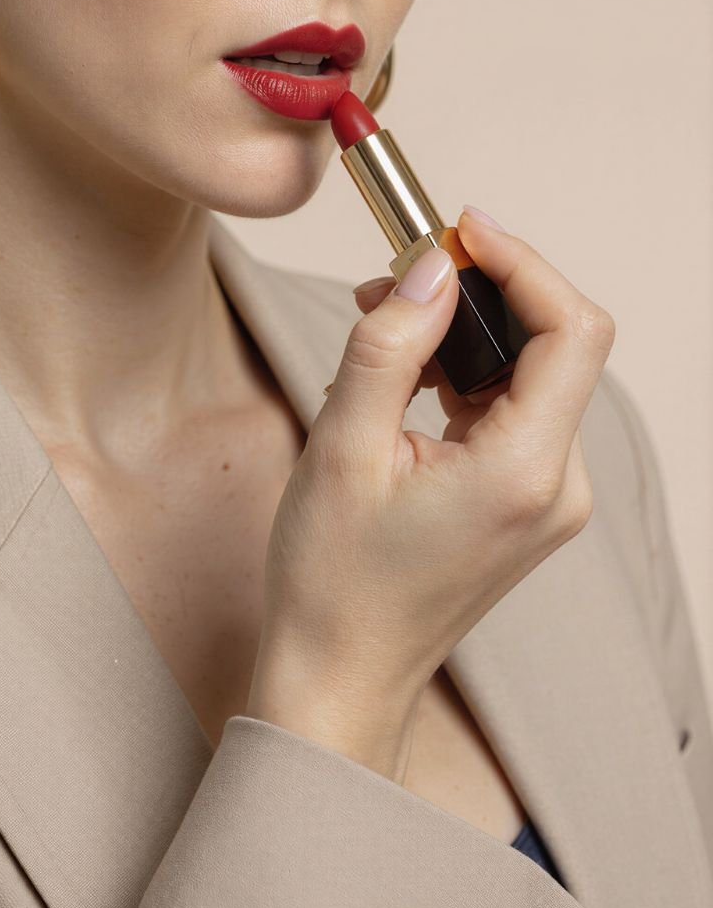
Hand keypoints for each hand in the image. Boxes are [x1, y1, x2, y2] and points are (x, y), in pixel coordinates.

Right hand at [249, 211, 615, 746]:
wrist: (339, 676)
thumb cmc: (334, 582)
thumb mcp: (343, 447)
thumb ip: (390, 345)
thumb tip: (429, 268)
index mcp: (526, 472)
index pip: (572, 330)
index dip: (522, 263)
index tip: (458, 231)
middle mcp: (558, 485)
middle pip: (555, 343)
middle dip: (481, 292)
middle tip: (395, 275)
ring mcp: (548, 497)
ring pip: (530, 373)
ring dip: (464, 333)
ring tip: (377, 328)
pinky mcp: (526, 501)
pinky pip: (513, 409)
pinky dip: (463, 376)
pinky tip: (399, 381)